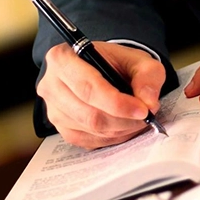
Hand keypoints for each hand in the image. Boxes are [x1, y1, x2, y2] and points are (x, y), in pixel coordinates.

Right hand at [37, 42, 165, 149]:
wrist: (100, 70)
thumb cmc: (114, 63)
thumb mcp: (137, 59)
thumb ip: (147, 75)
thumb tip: (149, 102)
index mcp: (62, 58)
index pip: (87, 87)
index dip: (117, 103)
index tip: (142, 110)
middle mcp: (51, 85)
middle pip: (89, 113)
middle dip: (123, 120)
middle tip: (146, 117)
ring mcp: (53, 110)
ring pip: (90, 129)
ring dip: (120, 129)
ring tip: (137, 119)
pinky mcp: (61, 129)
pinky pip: (89, 140)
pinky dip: (112, 137)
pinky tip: (123, 126)